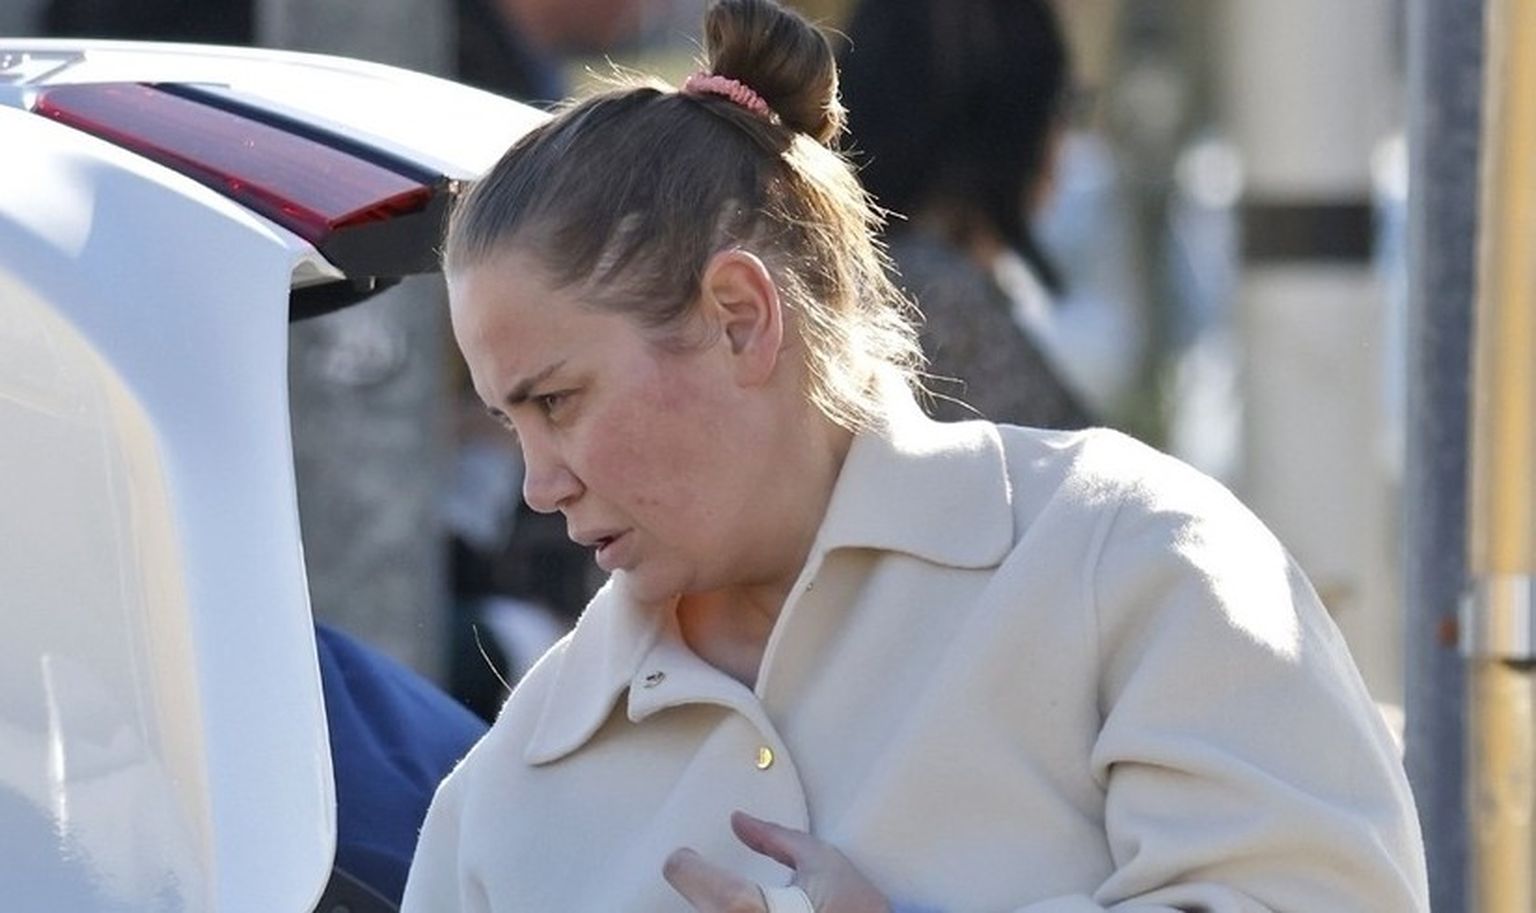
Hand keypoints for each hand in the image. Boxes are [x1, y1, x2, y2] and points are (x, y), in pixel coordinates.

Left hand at [663, 811, 890, 912]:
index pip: (690, 878)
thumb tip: (740, 821)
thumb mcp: (823, 862)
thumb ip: (775, 837)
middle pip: (698, 910)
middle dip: (706, 895)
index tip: (686, 859)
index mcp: (748, 907)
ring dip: (721, 911)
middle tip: (716, 884)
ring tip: (751, 907)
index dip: (685, 864)